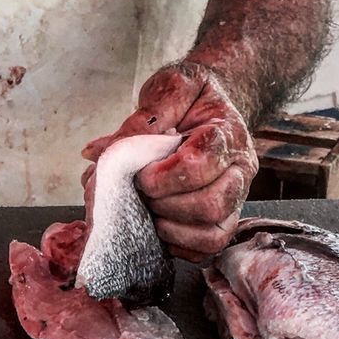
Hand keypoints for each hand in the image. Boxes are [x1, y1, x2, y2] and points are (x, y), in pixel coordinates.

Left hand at [83, 61, 258, 262]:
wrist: (213, 105)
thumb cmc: (193, 98)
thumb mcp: (170, 89)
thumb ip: (140, 120)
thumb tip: (98, 153)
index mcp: (228, 133)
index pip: (200, 163)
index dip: (163, 175)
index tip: (142, 173)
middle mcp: (240, 169)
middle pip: (211, 205)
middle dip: (165, 204)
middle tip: (143, 192)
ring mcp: (236, 198)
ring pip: (212, 233)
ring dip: (171, 228)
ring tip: (150, 209)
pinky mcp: (224, 220)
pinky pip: (207, 249)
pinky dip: (178, 244)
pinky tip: (159, 224)